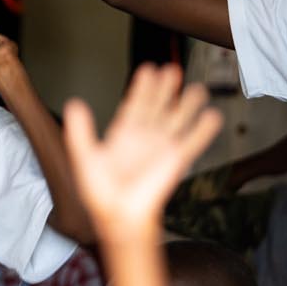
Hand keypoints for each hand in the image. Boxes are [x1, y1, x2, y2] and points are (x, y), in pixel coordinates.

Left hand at [64, 64, 220, 233]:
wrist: (119, 216)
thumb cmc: (101, 193)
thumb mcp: (85, 157)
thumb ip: (80, 131)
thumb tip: (73, 105)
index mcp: (123, 135)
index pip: (135, 105)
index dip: (142, 88)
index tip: (149, 69)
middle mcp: (145, 139)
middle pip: (158, 108)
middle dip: (165, 89)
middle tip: (172, 69)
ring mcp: (162, 148)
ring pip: (177, 120)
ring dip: (187, 105)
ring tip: (197, 88)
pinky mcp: (176, 160)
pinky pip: (192, 141)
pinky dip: (203, 129)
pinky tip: (212, 115)